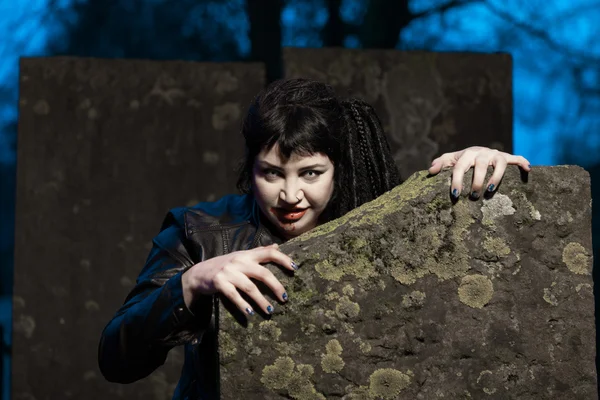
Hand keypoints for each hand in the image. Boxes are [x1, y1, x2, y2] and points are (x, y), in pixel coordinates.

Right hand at [181, 243, 295, 315]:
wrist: (199, 273)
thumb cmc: (225, 265)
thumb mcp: (241, 256)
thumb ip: (258, 251)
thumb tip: (277, 246)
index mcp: (247, 254)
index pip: (268, 253)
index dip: (283, 259)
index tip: (295, 268)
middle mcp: (239, 261)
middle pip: (263, 273)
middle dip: (276, 286)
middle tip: (285, 298)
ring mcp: (229, 272)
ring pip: (250, 287)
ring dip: (261, 301)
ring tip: (270, 310)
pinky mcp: (219, 283)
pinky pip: (234, 296)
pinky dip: (243, 305)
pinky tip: (250, 313)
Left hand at [428, 146, 531, 197]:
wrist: (476, 151)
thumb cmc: (461, 160)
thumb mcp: (450, 160)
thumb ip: (440, 163)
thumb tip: (431, 170)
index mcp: (467, 154)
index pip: (460, 167)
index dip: (457, 180)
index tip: (456, 194)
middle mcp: (482, 153)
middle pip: (481, 165)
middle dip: (477, 181)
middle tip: (473, 196)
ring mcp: (495, 155)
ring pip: (499, 163)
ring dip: (496, 176)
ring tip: (490, 190)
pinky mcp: (506, 157)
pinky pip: (516, 158)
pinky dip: (522, 162)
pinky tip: (527, 170)